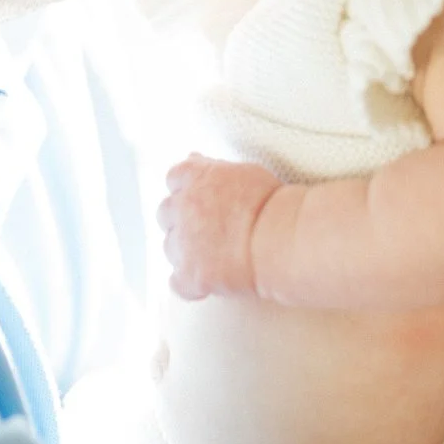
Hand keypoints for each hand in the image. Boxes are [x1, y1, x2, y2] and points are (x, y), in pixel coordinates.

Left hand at [157, 154, 282, 299]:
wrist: (278, 238)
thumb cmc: (270, 203)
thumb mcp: (243, 172)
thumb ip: (213, 169)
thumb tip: (194, 159)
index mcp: (197, 178)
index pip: (174, 178)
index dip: (184, 189)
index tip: (196, 196)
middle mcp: (182, 208)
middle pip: (165, 212)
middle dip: (180, 219)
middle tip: (204, 228)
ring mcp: (184, 243)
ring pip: (169, 247)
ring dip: (185, 251)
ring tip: (211, 256)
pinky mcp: (191, 275)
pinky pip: (177, 283)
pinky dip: (189, 284)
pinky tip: (205, 283)